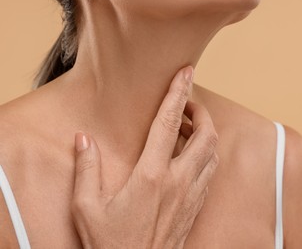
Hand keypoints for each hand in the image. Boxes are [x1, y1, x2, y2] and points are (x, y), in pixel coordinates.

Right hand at [71, 66, 219, 248]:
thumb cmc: (110, 244)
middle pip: (207, 135)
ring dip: (206, 134)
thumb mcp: (87, 207)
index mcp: (151, 175)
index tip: (185, 73)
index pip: (169, 123)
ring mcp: (191, 195)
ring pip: (213, 154)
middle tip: (188, 103)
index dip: (178, 93)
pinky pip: (209, 173)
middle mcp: (179, 181)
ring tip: (188, 126)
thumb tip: (83, 139)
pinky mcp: (196, 207)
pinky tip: (190, 155)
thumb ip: (86, 168)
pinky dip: (206, 155)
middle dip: (202, 112)